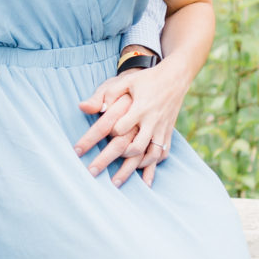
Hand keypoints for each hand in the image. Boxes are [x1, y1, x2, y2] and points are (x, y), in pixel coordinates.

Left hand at [75, 61, 191, 186]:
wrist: (175, 77)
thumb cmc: (146, 79)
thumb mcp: (125, 81)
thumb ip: (106, 94)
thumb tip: (83, 107)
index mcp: (139, 108)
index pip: (118, 128)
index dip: (103, 136)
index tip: (89, 143)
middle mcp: (151, 122)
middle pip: (132, 147)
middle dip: (110, 161)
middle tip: (92, 172)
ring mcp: (161, 129)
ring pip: (148, 155)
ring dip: (132, 169)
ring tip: (115, 180)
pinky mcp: (168, 133)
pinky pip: (162, 154)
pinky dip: (152, 167)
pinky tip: (144, 179)